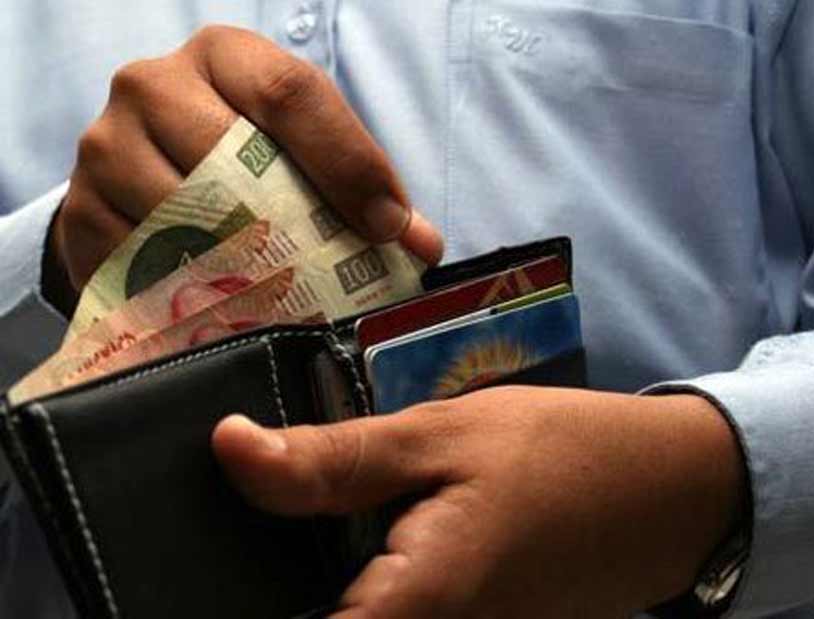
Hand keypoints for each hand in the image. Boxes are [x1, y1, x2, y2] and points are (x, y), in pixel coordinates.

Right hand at [45, 25, 442, 314]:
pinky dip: (190, 296)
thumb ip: (356, 186)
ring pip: (183, 215)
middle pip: (229, 154)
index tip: (389, 226)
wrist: (138, 173)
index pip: (291, 93)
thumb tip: (418, 243)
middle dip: (297, 225)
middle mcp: (154, 86)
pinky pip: (143, 265)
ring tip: (286, 301)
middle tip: (340, 278)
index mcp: (226, 58)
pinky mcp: (80, 211)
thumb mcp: (296, 150)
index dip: (348, 163)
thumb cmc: (237, 159)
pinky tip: (227, 312)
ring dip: (242, 268)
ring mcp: (106, 146)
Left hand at [213, 386, 745, 617]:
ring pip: (368, 615)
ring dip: (333, 573)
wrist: (666, 489)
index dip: (234, 596)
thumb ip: (334, 459)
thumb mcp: (441, 436)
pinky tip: (374, 526)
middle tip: (267, 510)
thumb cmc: (558, 454)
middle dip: (283, 577)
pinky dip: (374, 576)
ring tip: (312, 512)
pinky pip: (403, 610)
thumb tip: (228, 450)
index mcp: (411, 603)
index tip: (204, 569)